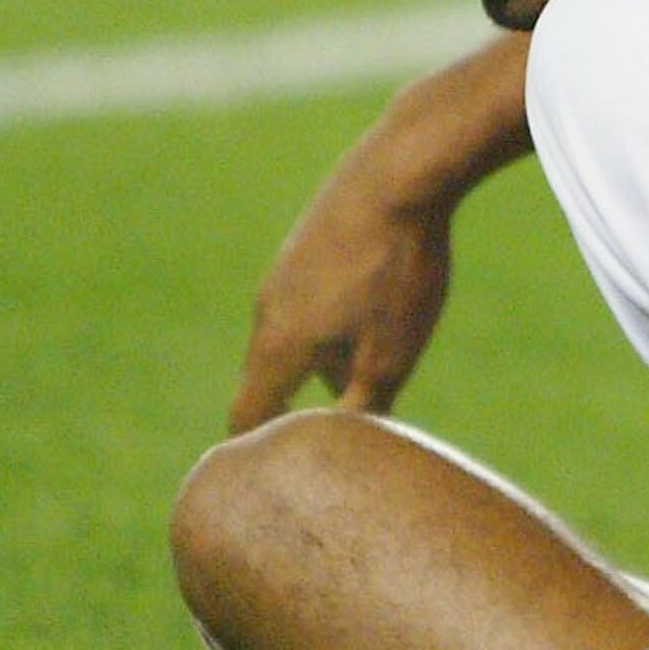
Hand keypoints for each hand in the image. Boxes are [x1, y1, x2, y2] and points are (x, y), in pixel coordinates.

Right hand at [226, 35, 530, 432]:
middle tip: (337, 435)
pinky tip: (385, 308)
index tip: (267, 480)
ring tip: (378, 369)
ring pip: (298, 337)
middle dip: (301, 411)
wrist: (402, 169)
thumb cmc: (398, 269)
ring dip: (327, 362)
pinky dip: (337, 321)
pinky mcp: (308, 241)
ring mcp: (285, 271)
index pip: (247, 417)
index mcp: (277, 346)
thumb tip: (343, 450)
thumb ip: (361, 410)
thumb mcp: (390, 355)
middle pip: (272, 380)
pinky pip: (313, 300)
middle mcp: (267, 309)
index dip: (255, 455)